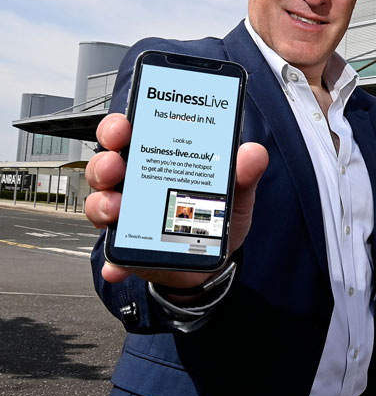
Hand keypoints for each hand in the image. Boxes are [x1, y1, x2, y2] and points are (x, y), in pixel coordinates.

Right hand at [85, 112, 268, 289]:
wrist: (216, 258)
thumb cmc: (215, 214)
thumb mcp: (235, 192)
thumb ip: (243, 173)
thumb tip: (254, 153)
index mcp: (157, 160)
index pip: (129, 135)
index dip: (117, 127)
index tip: (122, 129)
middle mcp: (134, 185)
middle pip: (106, 167)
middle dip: (104, 164)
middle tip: (116, 166)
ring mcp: (127, 217)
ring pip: (100, 205)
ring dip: (103, 206)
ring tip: (117, 210)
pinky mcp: (129, 250)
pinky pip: (114, 256)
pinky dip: (114, 262)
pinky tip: (118, 268)